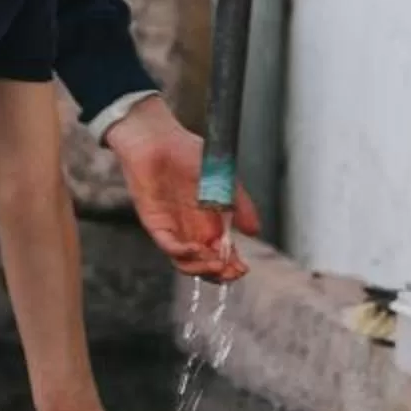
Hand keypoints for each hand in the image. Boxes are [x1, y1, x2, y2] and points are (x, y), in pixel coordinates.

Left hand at [105, 97, 259, 279]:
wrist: (157, 137)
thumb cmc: (187, 152)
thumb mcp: (224, 180)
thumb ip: (240, 205)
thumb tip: (255, 232)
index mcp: (208, 221)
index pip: (220, 253)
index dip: (231, 265)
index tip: (243, 268)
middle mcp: (190, 228)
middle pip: (204, 263)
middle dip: (219, 273)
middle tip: (232, 272)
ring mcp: (172, 227)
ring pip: (185, 262)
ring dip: (202, 268)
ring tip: (217, 264)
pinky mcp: (155, 222)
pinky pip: (168, 246)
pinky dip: (183, 253)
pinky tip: (197, 249)